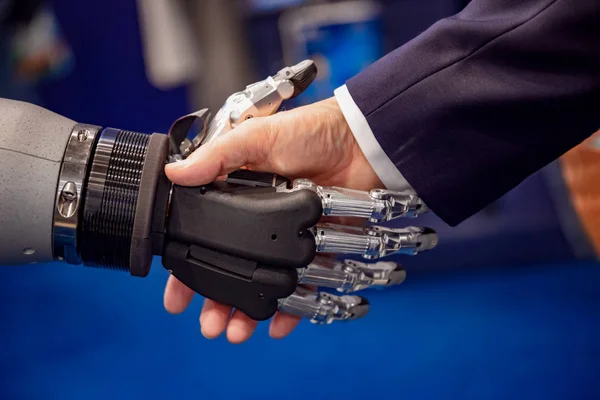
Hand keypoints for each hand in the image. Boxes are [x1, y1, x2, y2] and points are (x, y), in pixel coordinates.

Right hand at [163, 96, 382, 342]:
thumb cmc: (308, 131)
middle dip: (215, 301)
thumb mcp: (256, 137)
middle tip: (208, 323)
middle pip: (230, 271)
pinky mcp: (316, 248)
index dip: (186, 268)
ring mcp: (286, 239)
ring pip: (260, 284)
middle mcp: (258, 222)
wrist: (360, 140)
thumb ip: (217, 156)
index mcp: (235, 196)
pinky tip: (276, 325)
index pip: (202, 239)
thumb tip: (173, 173)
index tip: (175, 298)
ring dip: (246, 311)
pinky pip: (301, 286)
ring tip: (234, 331)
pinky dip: (289, 309)